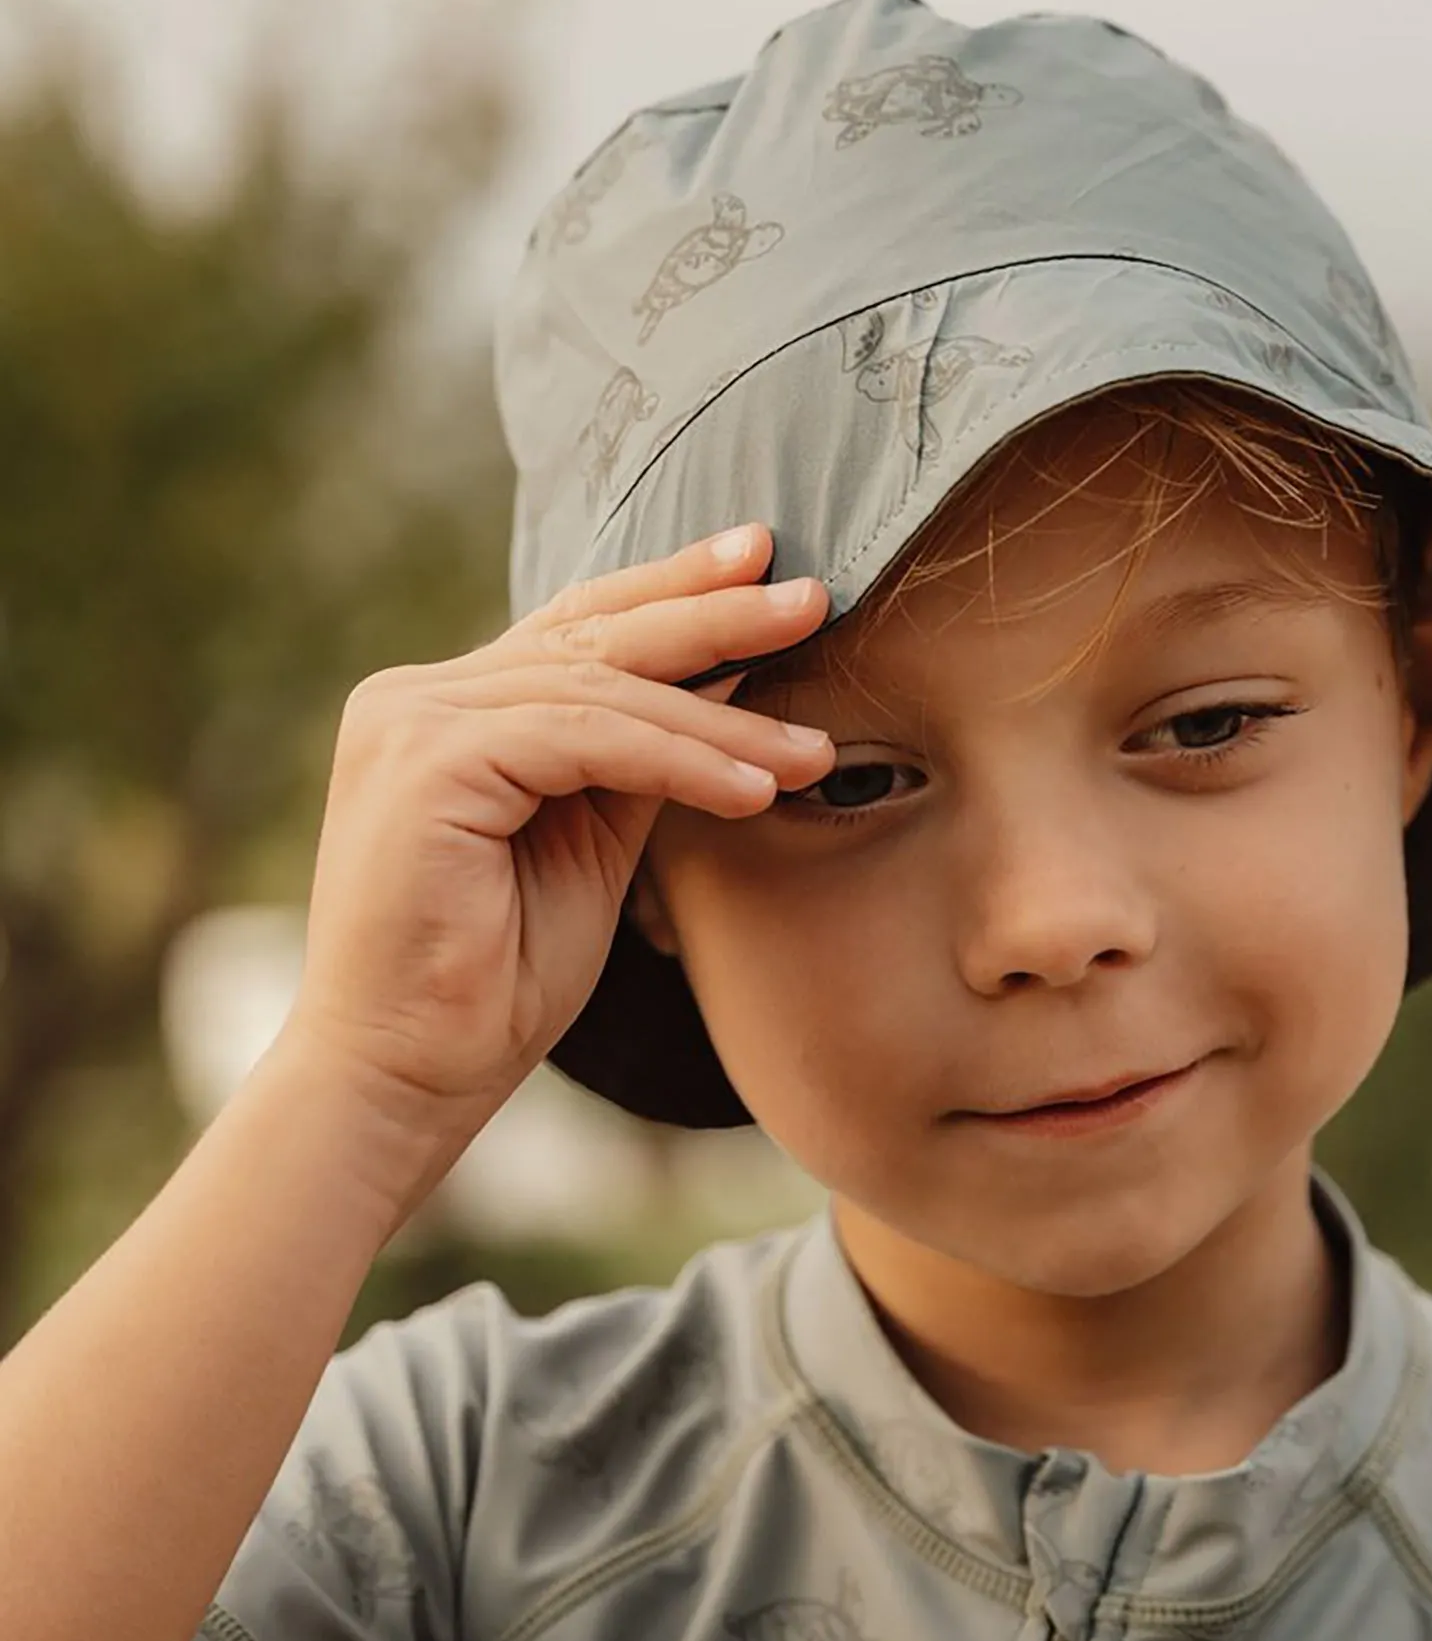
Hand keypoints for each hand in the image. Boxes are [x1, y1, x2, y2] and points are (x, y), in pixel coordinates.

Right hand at [279, 523, 830, 1131]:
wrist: (408, 1076)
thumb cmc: (495, 980)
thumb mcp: (592, 845)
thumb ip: (641, 760)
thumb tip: (729, 677)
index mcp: (449, 710)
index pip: (577, 631)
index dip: (672, 592)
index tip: (764, 564)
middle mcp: (418, 698)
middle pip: (592, 635)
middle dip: (711, 610)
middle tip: (813, 592)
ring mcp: (412, 722)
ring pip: (603, 691)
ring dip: (724, 724)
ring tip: (815, 754)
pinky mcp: (426, 763)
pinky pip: (586, 739)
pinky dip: (680, 761)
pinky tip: (755, 790)